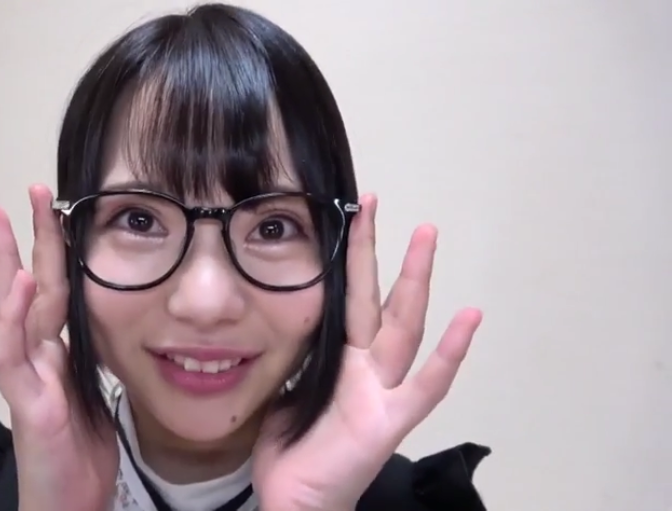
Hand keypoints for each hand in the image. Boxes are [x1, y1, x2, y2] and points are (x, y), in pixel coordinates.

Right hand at [0, 185, 118, 510]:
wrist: (71, 504)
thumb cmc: (78, 455)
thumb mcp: (92, 394)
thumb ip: (86, 358)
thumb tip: (101, 324)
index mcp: (55, 354)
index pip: (52, 290)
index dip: (54, 250)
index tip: (59, 208)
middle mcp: (35, 358)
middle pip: (26, 287)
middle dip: (24, 238)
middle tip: (23, 191)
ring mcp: (25, 379)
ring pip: (10, 311)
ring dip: (5, 262)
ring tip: (0, 217)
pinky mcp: (26, 404)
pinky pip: (11, 355)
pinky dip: (10, 318)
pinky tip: (12, 283)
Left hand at [252, 194, 482, 510]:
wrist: (295, 501)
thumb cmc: (293, 450)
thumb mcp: (287, 387)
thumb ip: (298, 352)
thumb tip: (288, 314)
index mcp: (342, 359)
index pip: (348, 298)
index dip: (347, 259)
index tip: (344, 215)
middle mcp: (368, 369)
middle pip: (378, 300)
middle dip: (380, 252)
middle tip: (376, 202)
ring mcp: (384, 392)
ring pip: (403, 327)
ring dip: (414, 280)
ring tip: (426, 235)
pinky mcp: (391, 421)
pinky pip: (425, 385)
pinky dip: (448, 353)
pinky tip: (468, 316)